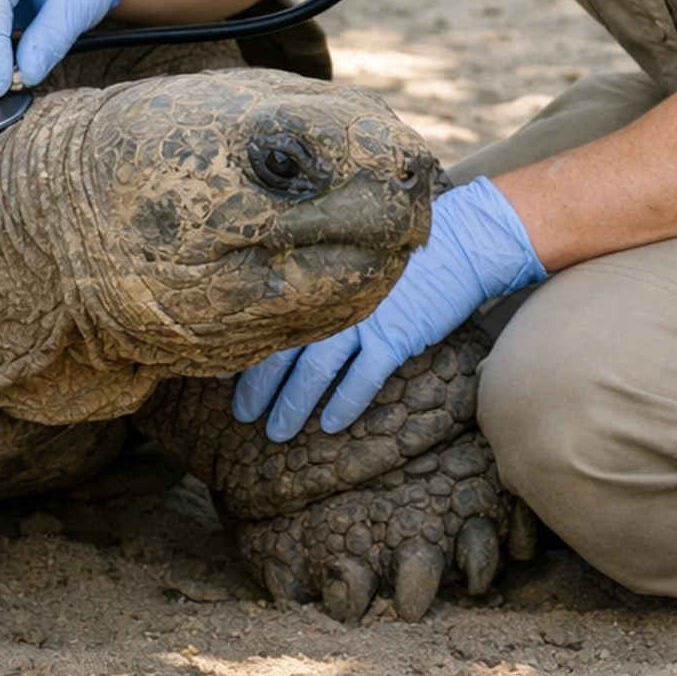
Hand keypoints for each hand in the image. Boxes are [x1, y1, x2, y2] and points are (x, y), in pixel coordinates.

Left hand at [232, 175, 544, 441]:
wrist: (458, 243)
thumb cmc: (398, 252)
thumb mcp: (351, 258)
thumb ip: (319, 283)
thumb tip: (282, 314)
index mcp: (317, 279)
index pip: (267, 319)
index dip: (242, 350)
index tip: (218, 376)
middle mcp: (331, 300)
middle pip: (282, 350)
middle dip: (258, 387)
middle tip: (240, 416)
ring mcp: (363, 319)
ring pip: (314, 370)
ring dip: (292, 404)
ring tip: (276, 432)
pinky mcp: (395, 336)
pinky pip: (363, 378)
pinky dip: (344, 402)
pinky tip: (329, 425)